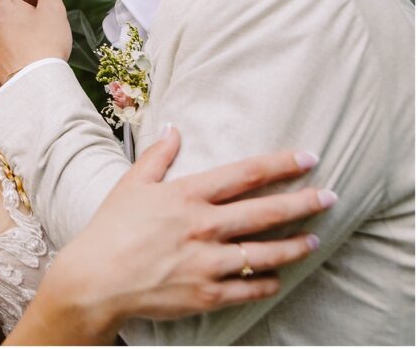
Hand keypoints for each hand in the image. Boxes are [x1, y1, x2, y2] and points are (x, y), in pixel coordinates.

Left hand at [0, 0, 71, 82]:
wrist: (36, 83)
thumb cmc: (46, 42)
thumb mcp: (52, 9)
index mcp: (3, 5)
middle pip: (8, 4)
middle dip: (26, 5)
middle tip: (46, 14)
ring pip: (6, 24)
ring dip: (20, 24)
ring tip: (40, 33)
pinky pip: (4, 42)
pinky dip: (16, 41)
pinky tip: (31, 49)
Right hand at [36, 128, 331, 342]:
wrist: (95, 280)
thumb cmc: (110, 229)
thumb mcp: (131, 184)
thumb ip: (158, 157)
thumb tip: (175, 129)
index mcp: (187, 196)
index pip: (244, 175)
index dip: (280, 164)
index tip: (306, 158)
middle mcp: (203, 227)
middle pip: (265, 212)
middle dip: (302, 203)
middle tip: (329, 198)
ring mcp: (208, 262)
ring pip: (265, 253)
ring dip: (293, 246)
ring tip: (312, 240)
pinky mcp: (207, 293)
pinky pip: (249, 288)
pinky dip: (267, 283)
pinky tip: (278, 278)